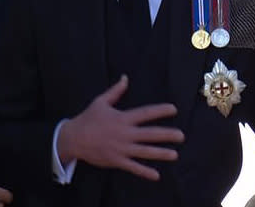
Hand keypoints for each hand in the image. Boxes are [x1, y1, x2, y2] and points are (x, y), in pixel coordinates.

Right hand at [57, 75, 184, 180]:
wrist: (73, 138)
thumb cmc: (88, 119)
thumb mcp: (100, 102)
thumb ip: (115, 91)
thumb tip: (125, 78)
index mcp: (122, 118)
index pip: (145, 113)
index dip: (160, 111)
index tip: (174, 109)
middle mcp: (124, 134)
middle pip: (149, 134)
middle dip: (166, 135)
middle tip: (181, 136)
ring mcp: (121, 148)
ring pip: (144, 152)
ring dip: (160, 153)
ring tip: (174, 154)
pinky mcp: (116, 161)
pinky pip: (133, 167)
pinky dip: (144, 172)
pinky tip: (156, 175)